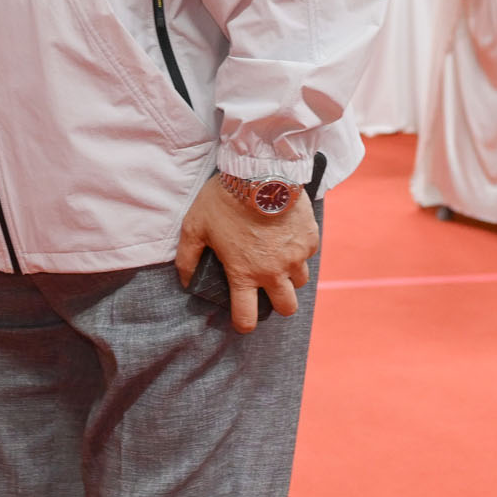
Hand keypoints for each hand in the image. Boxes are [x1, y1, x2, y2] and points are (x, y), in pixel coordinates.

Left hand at [174, 175, 318, 333]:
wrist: (260, 173)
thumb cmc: (223, 201)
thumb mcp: (194, 227)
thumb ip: (188, 258)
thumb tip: (185, 281)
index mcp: (245, 273)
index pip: (247, 316)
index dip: (244, 323)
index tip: (242, 319)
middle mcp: (274, 271)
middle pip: (287, 308)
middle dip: (278, 304)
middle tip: (267, 290)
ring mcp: (296, 257)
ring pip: (300, 282)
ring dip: (289, 276)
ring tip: (276, 259)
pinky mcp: (310, 240)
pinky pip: (307, 255)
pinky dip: (298, 251)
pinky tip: (284, 236)